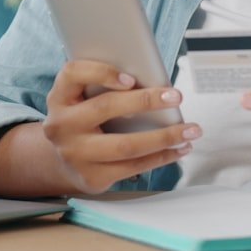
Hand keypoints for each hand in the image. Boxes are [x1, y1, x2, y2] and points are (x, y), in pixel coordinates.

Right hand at [42, 59, 201, 193]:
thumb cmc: (83, 120)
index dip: (102, 73)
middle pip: (105, 108)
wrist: (64, 161)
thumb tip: (152, 82)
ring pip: (125, 145)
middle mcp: (61, 126)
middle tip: (176, 97)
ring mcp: (75, 154)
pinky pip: (133, 167)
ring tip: (190, 130)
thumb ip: (104, 85)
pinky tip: (179, 149)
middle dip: (145, 101)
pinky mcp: (92, 177)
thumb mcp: (82, 98)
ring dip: (164, 137)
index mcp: (60, 98)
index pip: (73, 74)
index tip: (131, 78)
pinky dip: (161, 157)